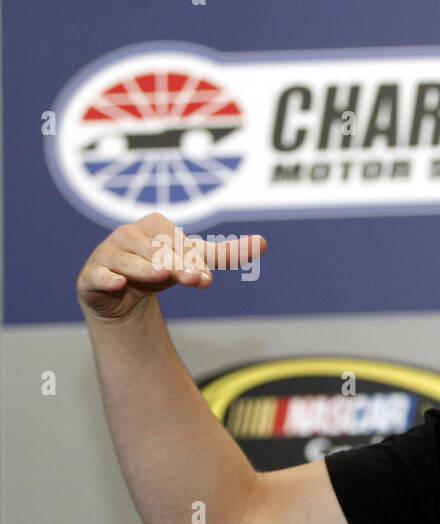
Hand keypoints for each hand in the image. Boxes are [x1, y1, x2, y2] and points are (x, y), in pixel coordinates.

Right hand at [76, 212, 265, 321]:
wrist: (122, 297)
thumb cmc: (160, 270)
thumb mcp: (193, 263)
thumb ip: (225, 254)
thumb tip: (263, 242)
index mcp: (155, 226)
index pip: (178, 243)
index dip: (193, 261)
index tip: (207, 279)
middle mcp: (129, 234)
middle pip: (158, 252)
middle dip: (177, 266)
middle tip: (195, 279)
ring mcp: (108, 253)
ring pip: (131, 262)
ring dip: (146, 269)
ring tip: (161, 274)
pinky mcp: (92, 275)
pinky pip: (100, 274)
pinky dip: (108, 277)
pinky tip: (119, 282)